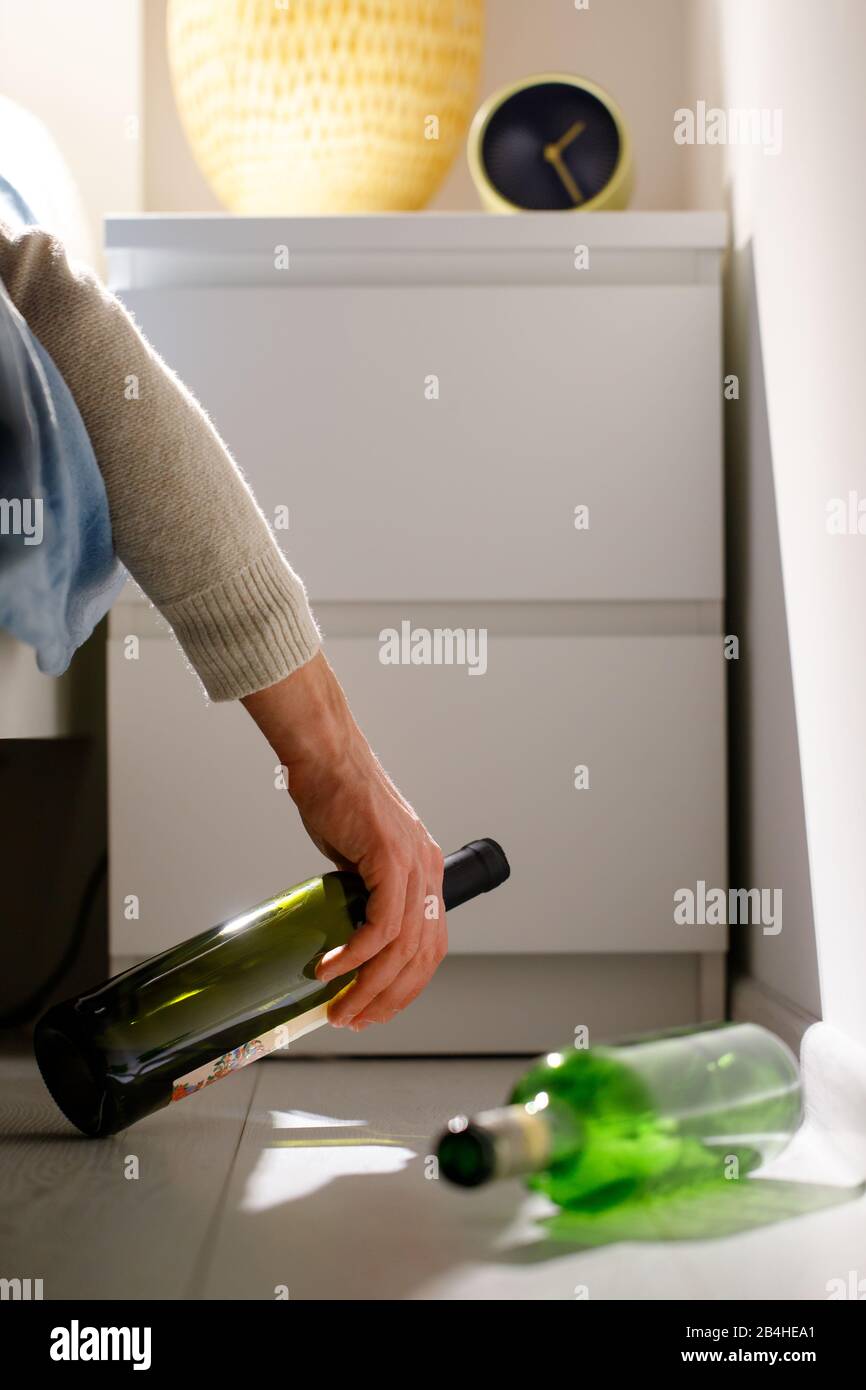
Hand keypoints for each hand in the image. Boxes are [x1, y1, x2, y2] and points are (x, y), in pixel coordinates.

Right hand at [242, 653, 446, 1028]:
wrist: (326, 754)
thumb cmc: (335, 796)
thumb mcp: (358, 853)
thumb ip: (362, 888)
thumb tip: (344, 927)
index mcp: (426, 870)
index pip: (430, 944)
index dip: (406, 984)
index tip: (375, 1007)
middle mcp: (429, 870)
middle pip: (422, 956)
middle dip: (390, 998)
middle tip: (354, 1019)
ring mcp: (415, 865)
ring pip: (402, 949)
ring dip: (369, 987)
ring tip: (338, 1008)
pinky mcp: (392, 860)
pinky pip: (381, 926)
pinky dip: (355, 956)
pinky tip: (329, 970)